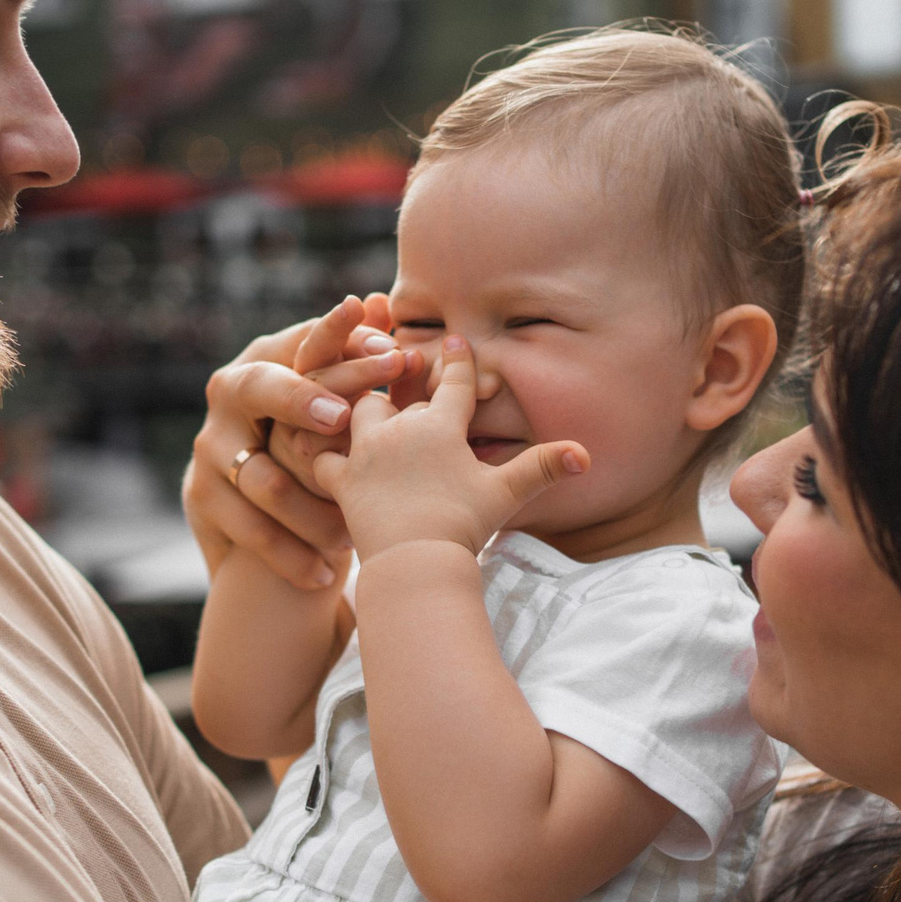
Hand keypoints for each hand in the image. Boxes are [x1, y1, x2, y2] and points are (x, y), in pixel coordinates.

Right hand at [187, 303, 410, 588]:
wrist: (260, 508)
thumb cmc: (315, 438)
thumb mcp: (337, 396)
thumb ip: (360, 353)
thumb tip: (385, 302)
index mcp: (266, 360)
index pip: (301, 342)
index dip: (337, 339)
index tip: (385, 349)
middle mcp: (230, 395)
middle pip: (262, 390)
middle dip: (303, 399)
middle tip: (342, 419)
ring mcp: (211, 448)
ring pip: (263, 477)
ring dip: (312, 507)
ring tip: (354, 531)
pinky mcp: (203, 498)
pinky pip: (249, 528)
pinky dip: (290, 552)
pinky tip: (327, 573)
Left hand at [310, 336, 588, 559]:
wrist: (417, 562)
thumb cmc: (464, 526)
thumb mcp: (506, 494)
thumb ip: (542, 467)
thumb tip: (585, 455)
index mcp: (440, 427)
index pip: (454, 383)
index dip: (459, 361)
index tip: (456, 339)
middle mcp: (399, 430)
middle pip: (399, 392)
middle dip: (403, 379)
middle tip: (403, 366)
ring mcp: (365, 453)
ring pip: (358, 411)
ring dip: (363, 406)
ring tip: (363, 403)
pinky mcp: (340, 481)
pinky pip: (322, 455)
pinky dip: (320, 449)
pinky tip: (315, 444)